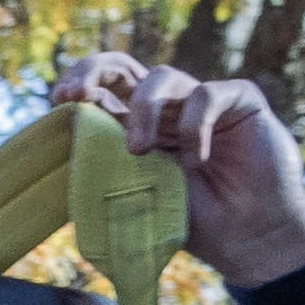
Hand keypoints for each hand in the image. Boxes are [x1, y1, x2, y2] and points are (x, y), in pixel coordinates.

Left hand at [56, 53, 304, 289]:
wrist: (245, 237)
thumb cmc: (190, 220)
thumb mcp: (135, 190)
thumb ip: (105, 162)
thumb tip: (64, 137)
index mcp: (133, 126)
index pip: (99, 89)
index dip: (78, 85)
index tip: (59, 100)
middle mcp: (165, 107)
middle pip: (123, 67)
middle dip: (94, 71)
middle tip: (78, 95)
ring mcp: (201, 101)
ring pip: (161, 77)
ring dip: (142, 110)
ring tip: (138, 152)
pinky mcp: (240, 101)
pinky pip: (208, 94)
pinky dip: (193, 124)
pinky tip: (195, 160)